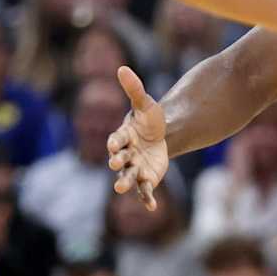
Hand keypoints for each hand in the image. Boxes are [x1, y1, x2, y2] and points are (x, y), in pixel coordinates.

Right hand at [108, 67, 170, 209]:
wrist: (161, 136)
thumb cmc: (149, 120)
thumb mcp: (144, 104)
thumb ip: (134, 89)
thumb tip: (122, 68)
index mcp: (122, 137)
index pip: (116, 140)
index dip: (115, 143)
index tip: (115, 145)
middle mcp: (125, 155)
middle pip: (119, 160)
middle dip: (118, 163)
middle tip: (116, 165)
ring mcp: (134, 168)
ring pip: (128, 177)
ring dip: (125, 182)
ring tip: (122, 187)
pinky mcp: (145, 179)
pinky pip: (144, 190)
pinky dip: (146, 198)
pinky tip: (152, 207)